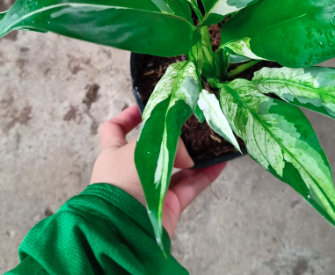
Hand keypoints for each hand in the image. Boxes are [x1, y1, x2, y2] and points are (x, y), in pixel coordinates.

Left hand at [90, 105, 226, 237]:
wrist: (124, 228)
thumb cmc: (122, 182)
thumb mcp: (142, 149)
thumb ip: (166, 141)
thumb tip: (187, 154)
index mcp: (114, 153)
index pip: (115, 129)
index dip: (128, 116)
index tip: (144, 107)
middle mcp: (131, 170)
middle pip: (153, 147)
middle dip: (172, 136)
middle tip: (190, 123)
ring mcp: (151, 188)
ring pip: (176, 167)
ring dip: (194, 156)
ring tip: (211, 140)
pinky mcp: (168, 205)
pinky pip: (190, 186)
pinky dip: (205, 175)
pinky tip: (221, 162)